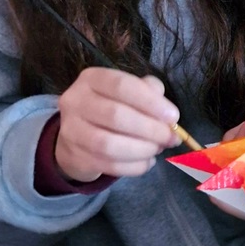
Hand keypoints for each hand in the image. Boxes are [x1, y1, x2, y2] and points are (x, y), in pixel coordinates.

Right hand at [55, 69, 179, 182]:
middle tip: (171, 138)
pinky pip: (108, 165)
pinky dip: (133, 166)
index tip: (173, 116)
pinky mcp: (74, 156)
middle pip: (116, 116)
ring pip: (109, 145)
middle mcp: (75, 101)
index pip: (121, 86)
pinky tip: (147, 162)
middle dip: (151, 129)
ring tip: (158, 149)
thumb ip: (150, 92)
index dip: (150, 102)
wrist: (77, 135)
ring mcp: (71, 130)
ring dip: (141, 150)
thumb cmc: (111, 106)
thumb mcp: (129, 91)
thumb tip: (168, 115)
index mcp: (92, 78)